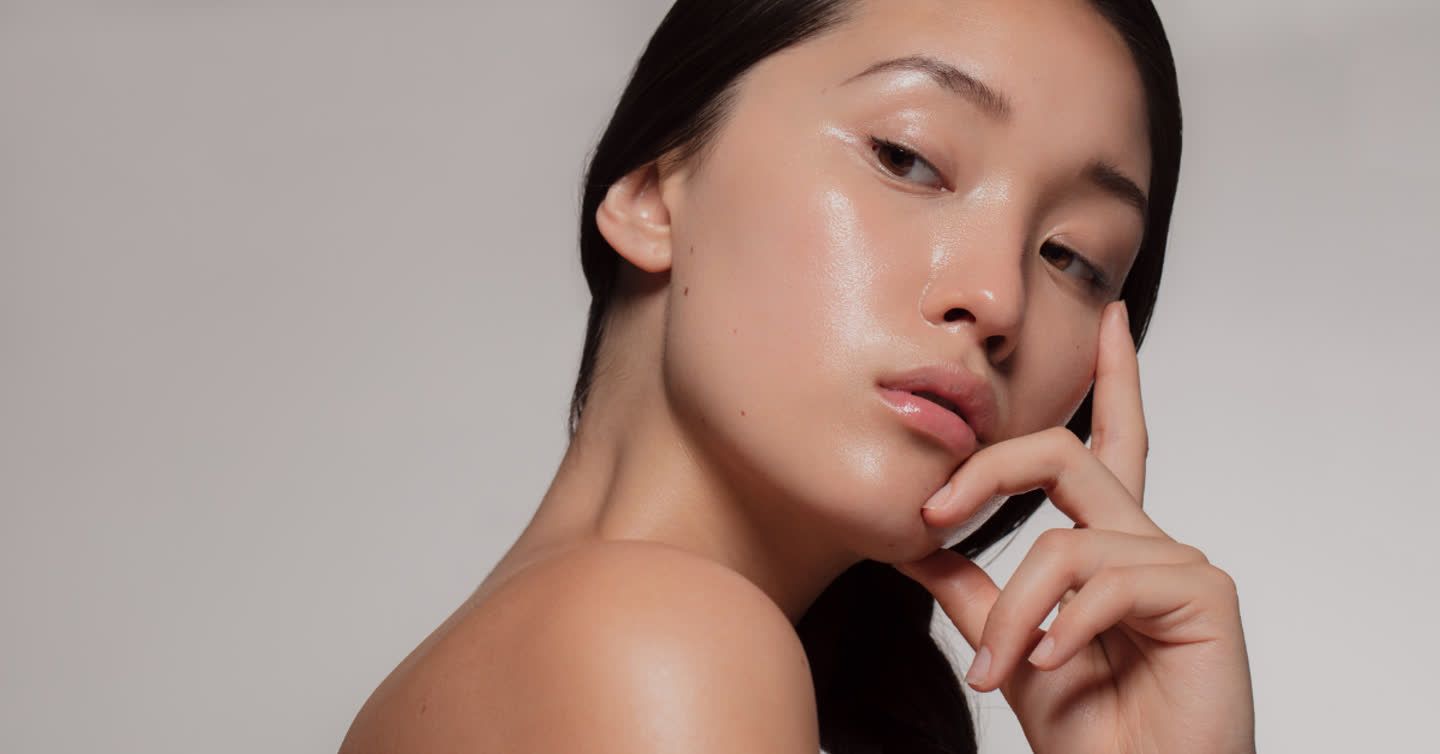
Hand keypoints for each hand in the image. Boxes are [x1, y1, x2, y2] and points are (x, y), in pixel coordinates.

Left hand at [894, 300, 1255, 753]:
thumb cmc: (1090, 729)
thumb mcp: (1009, 645)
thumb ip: (971, 588)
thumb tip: (916, 540)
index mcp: (1109, 546)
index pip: (1112, 442)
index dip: (1115, 376)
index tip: (1107, 319)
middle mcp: (1147, 542)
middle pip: (1072, 455)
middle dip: (991, 471)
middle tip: (931, 509)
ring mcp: (1181, 565)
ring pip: (1065, 541)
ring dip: (1013, 614)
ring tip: (1000, 671)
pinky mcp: (1203, 594)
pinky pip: (1102, 578)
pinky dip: (1059, 627)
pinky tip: (1050, 666)